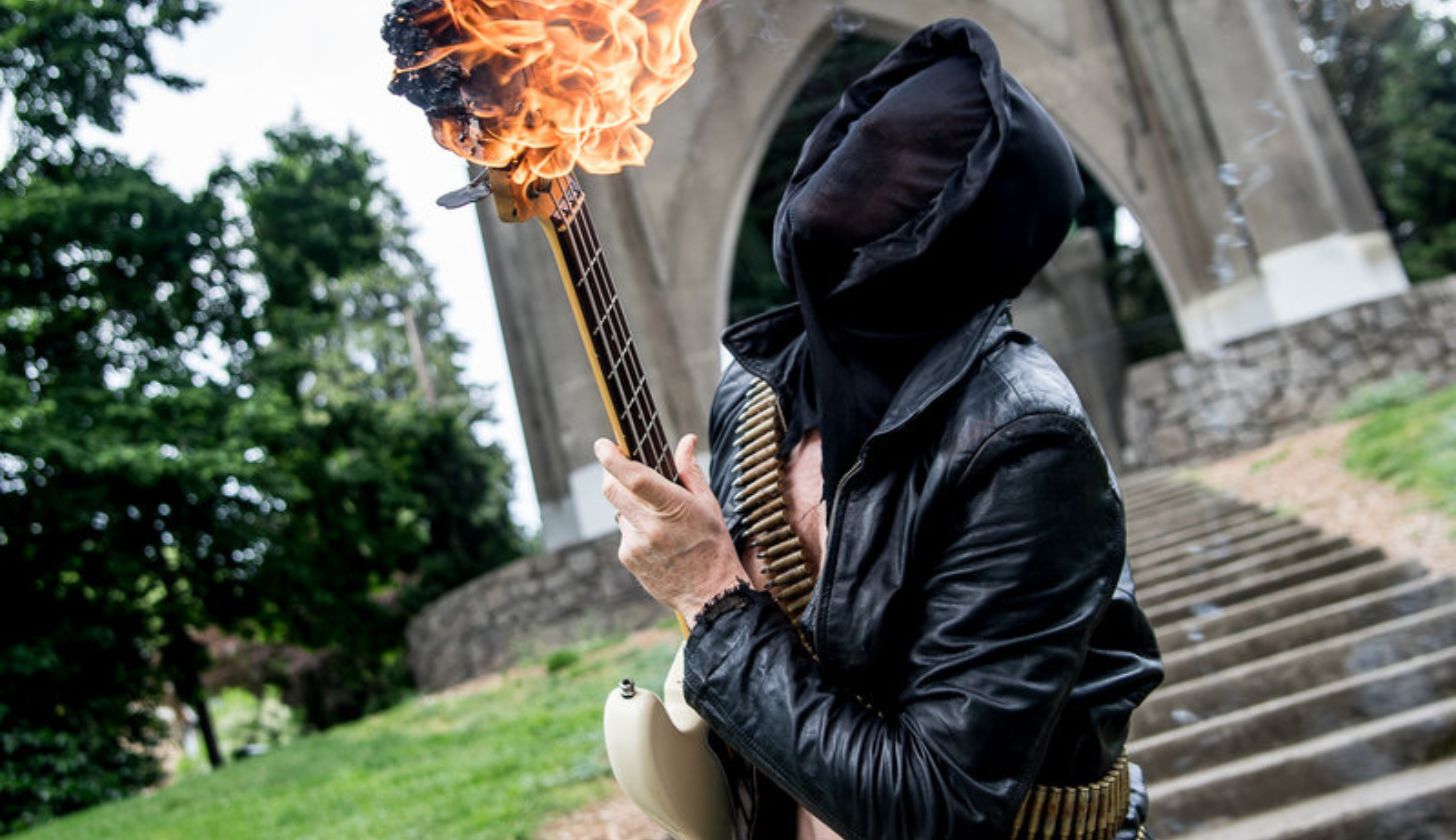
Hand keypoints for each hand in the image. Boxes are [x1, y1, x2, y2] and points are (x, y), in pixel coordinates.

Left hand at [595, 435, 745, 626]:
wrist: (711, 596)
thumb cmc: (714, 546)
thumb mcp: (709, 505)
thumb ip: (690, 471)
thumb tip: (686, 440)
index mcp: (674, 507)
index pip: (633, 476)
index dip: (612, 457)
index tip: (602, 444)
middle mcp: (651, 526)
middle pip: (611, 489)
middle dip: (611, 474)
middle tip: (620, 468)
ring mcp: (636, 544)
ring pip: (618, 510)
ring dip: (629, 505)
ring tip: (658, 518)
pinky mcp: (627, 558)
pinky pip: (624, 532)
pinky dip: (634, 528)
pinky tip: (656, 541)